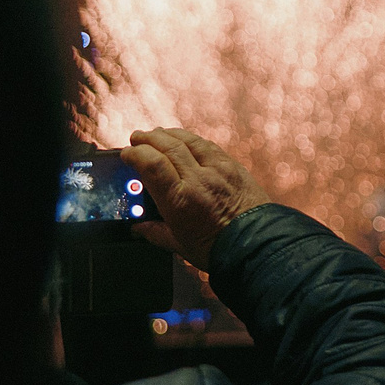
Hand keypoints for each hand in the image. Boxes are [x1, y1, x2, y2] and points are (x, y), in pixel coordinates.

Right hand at [121, 127, 272, 269]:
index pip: (152, 164)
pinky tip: (185, 141)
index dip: (136, 153)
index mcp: (180, 200)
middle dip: (148, 139)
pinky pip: (209, 145)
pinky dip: (192, 140)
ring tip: (156, 134)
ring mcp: (219, 170)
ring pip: (190, 140)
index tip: (127, 153)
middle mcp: (199, 180)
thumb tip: (138, 228)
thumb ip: (155, 233)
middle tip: (136, 138)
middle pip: (169, 146)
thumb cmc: (219, 250)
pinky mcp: (234, 167)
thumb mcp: (179, 245)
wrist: (258, 247)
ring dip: (169, 134)